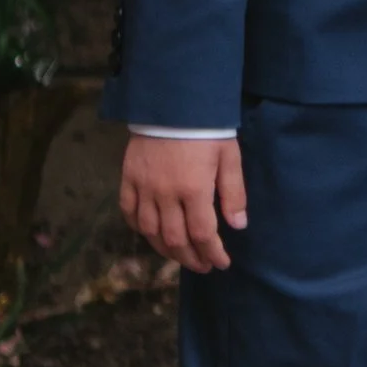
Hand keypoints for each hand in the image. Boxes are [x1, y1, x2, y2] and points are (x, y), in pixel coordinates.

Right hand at [121, 134, 245, 272]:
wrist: (173, 101)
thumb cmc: (207, 128)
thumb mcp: (229, 157)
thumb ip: (233, 192)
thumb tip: (238, 225)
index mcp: (194, 190)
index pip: (202, 234)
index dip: (213, 253)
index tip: (221, 263)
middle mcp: (165, 194)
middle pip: (175, 239)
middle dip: (191, 258)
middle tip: (203, 265)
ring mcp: (143, 187)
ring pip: (150, 231)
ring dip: (166, 250)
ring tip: (180, 256)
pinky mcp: (128, 178)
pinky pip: (128, 211)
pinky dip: (139, 228)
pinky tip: (151, 234)